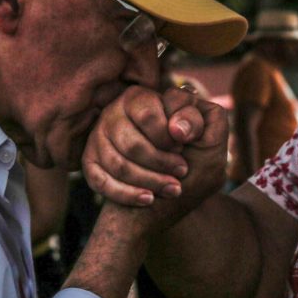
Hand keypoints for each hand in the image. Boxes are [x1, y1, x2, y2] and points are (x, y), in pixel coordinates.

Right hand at [82, 85, 228, 212]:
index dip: (168, 136)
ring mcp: (97, 139)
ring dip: (149, 181)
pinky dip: (127, 194)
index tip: (184, 147)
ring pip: (118, 165)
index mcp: (138, 98)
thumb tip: (178, 130)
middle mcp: (112, 114)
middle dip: (161, 162)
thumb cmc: (192, 158)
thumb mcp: (208, 137)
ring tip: (173, 189)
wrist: (172, 193)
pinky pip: (101, 182)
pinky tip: (149, 199)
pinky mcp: (90, 163)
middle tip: (182, 171)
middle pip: (131, 143)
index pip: (148, 114)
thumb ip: (203, 120)